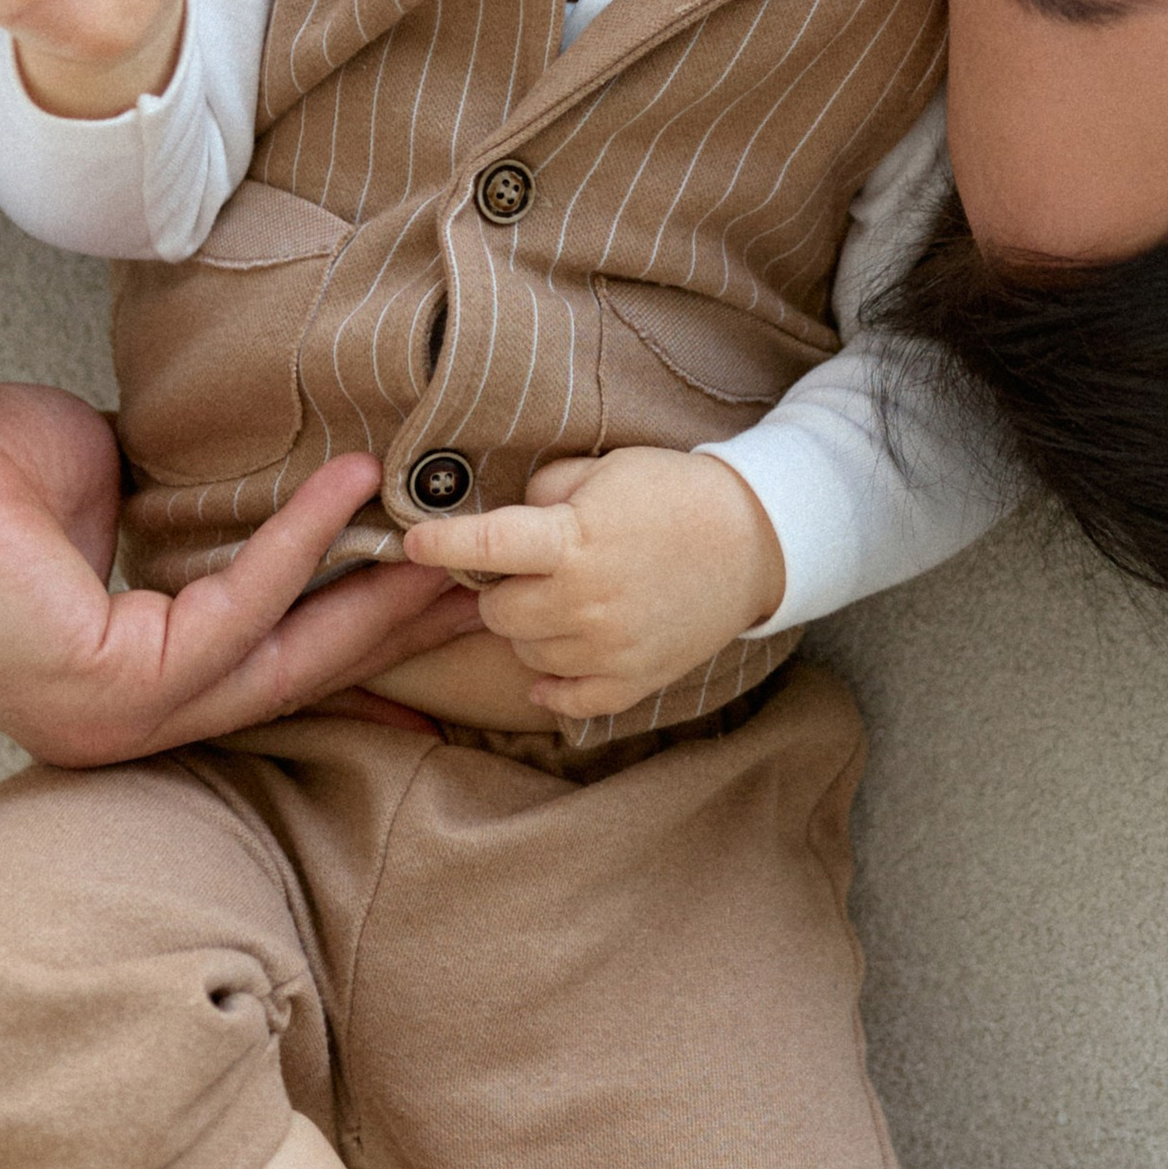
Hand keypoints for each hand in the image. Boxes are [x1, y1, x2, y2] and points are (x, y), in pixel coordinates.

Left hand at [0, 385, 482, 765]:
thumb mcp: (115, 486)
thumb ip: (193, 503)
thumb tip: (276, 470)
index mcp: (126, 682)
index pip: (268, 670)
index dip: (363, 642)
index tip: (444, 604)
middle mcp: (127, 721)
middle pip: (297, 677)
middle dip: (400, 631)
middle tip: (490, 584)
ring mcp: (119, 716)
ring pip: (283, 659)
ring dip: (376, 597)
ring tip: (449, 536)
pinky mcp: (112, 685)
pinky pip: (236, 613)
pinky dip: (299, 546)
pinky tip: (349, 489)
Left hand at [401, 446, 786, 719]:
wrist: (754, 540)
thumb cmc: (674, 494)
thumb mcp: (606, 468)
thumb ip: (546, 489)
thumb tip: (512, 513)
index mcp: (573, 542)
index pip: (487, 547)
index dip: (441, 544)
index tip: (413, 541)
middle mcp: (585, 602)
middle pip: (498, 611)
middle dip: (499, 589)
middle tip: (524, 570)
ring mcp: (609, 648)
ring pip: (527, 654)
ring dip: (529, 631)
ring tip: (560, 602)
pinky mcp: (633, 679)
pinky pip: (569, 699)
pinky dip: (552, 686)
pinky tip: (553, 665)